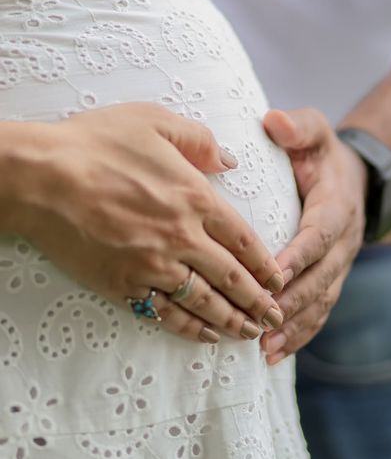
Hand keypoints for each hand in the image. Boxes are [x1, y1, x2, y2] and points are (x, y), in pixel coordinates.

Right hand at [8, 103, 284, 342]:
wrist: (43, 177)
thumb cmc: (96, 143)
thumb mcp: (154, 121)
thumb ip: (199, 140)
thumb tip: (230, 161)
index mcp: (194, 197)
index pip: (244, 239)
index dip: (266, 264)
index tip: (280, 280)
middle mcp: (181, 237)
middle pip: (232, 277)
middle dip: (258, 300)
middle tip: (275, 316)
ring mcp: (152, 265)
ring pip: (204, 301)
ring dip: (231, 320)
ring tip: (250, 333)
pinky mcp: (123, 284)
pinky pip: (165, 312)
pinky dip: (190, 328)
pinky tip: (206, 336)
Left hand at [260, 108, 365, 363]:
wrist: (350, 179)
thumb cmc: (320, 156)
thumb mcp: (314, 132)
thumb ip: (298, 127)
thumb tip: (273, 121)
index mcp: (335, 206)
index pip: (318, 234)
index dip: (298, 255)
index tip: (271, 275)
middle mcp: (341, 242)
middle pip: (320, 277)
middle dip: (291, 300)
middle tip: (260, 321)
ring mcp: (338, 264)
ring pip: (320, 301)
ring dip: (294, 326)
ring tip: (264, 348)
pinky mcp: (330, 278)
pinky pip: (319, 310)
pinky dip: (300, 333)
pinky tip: (275, 353)